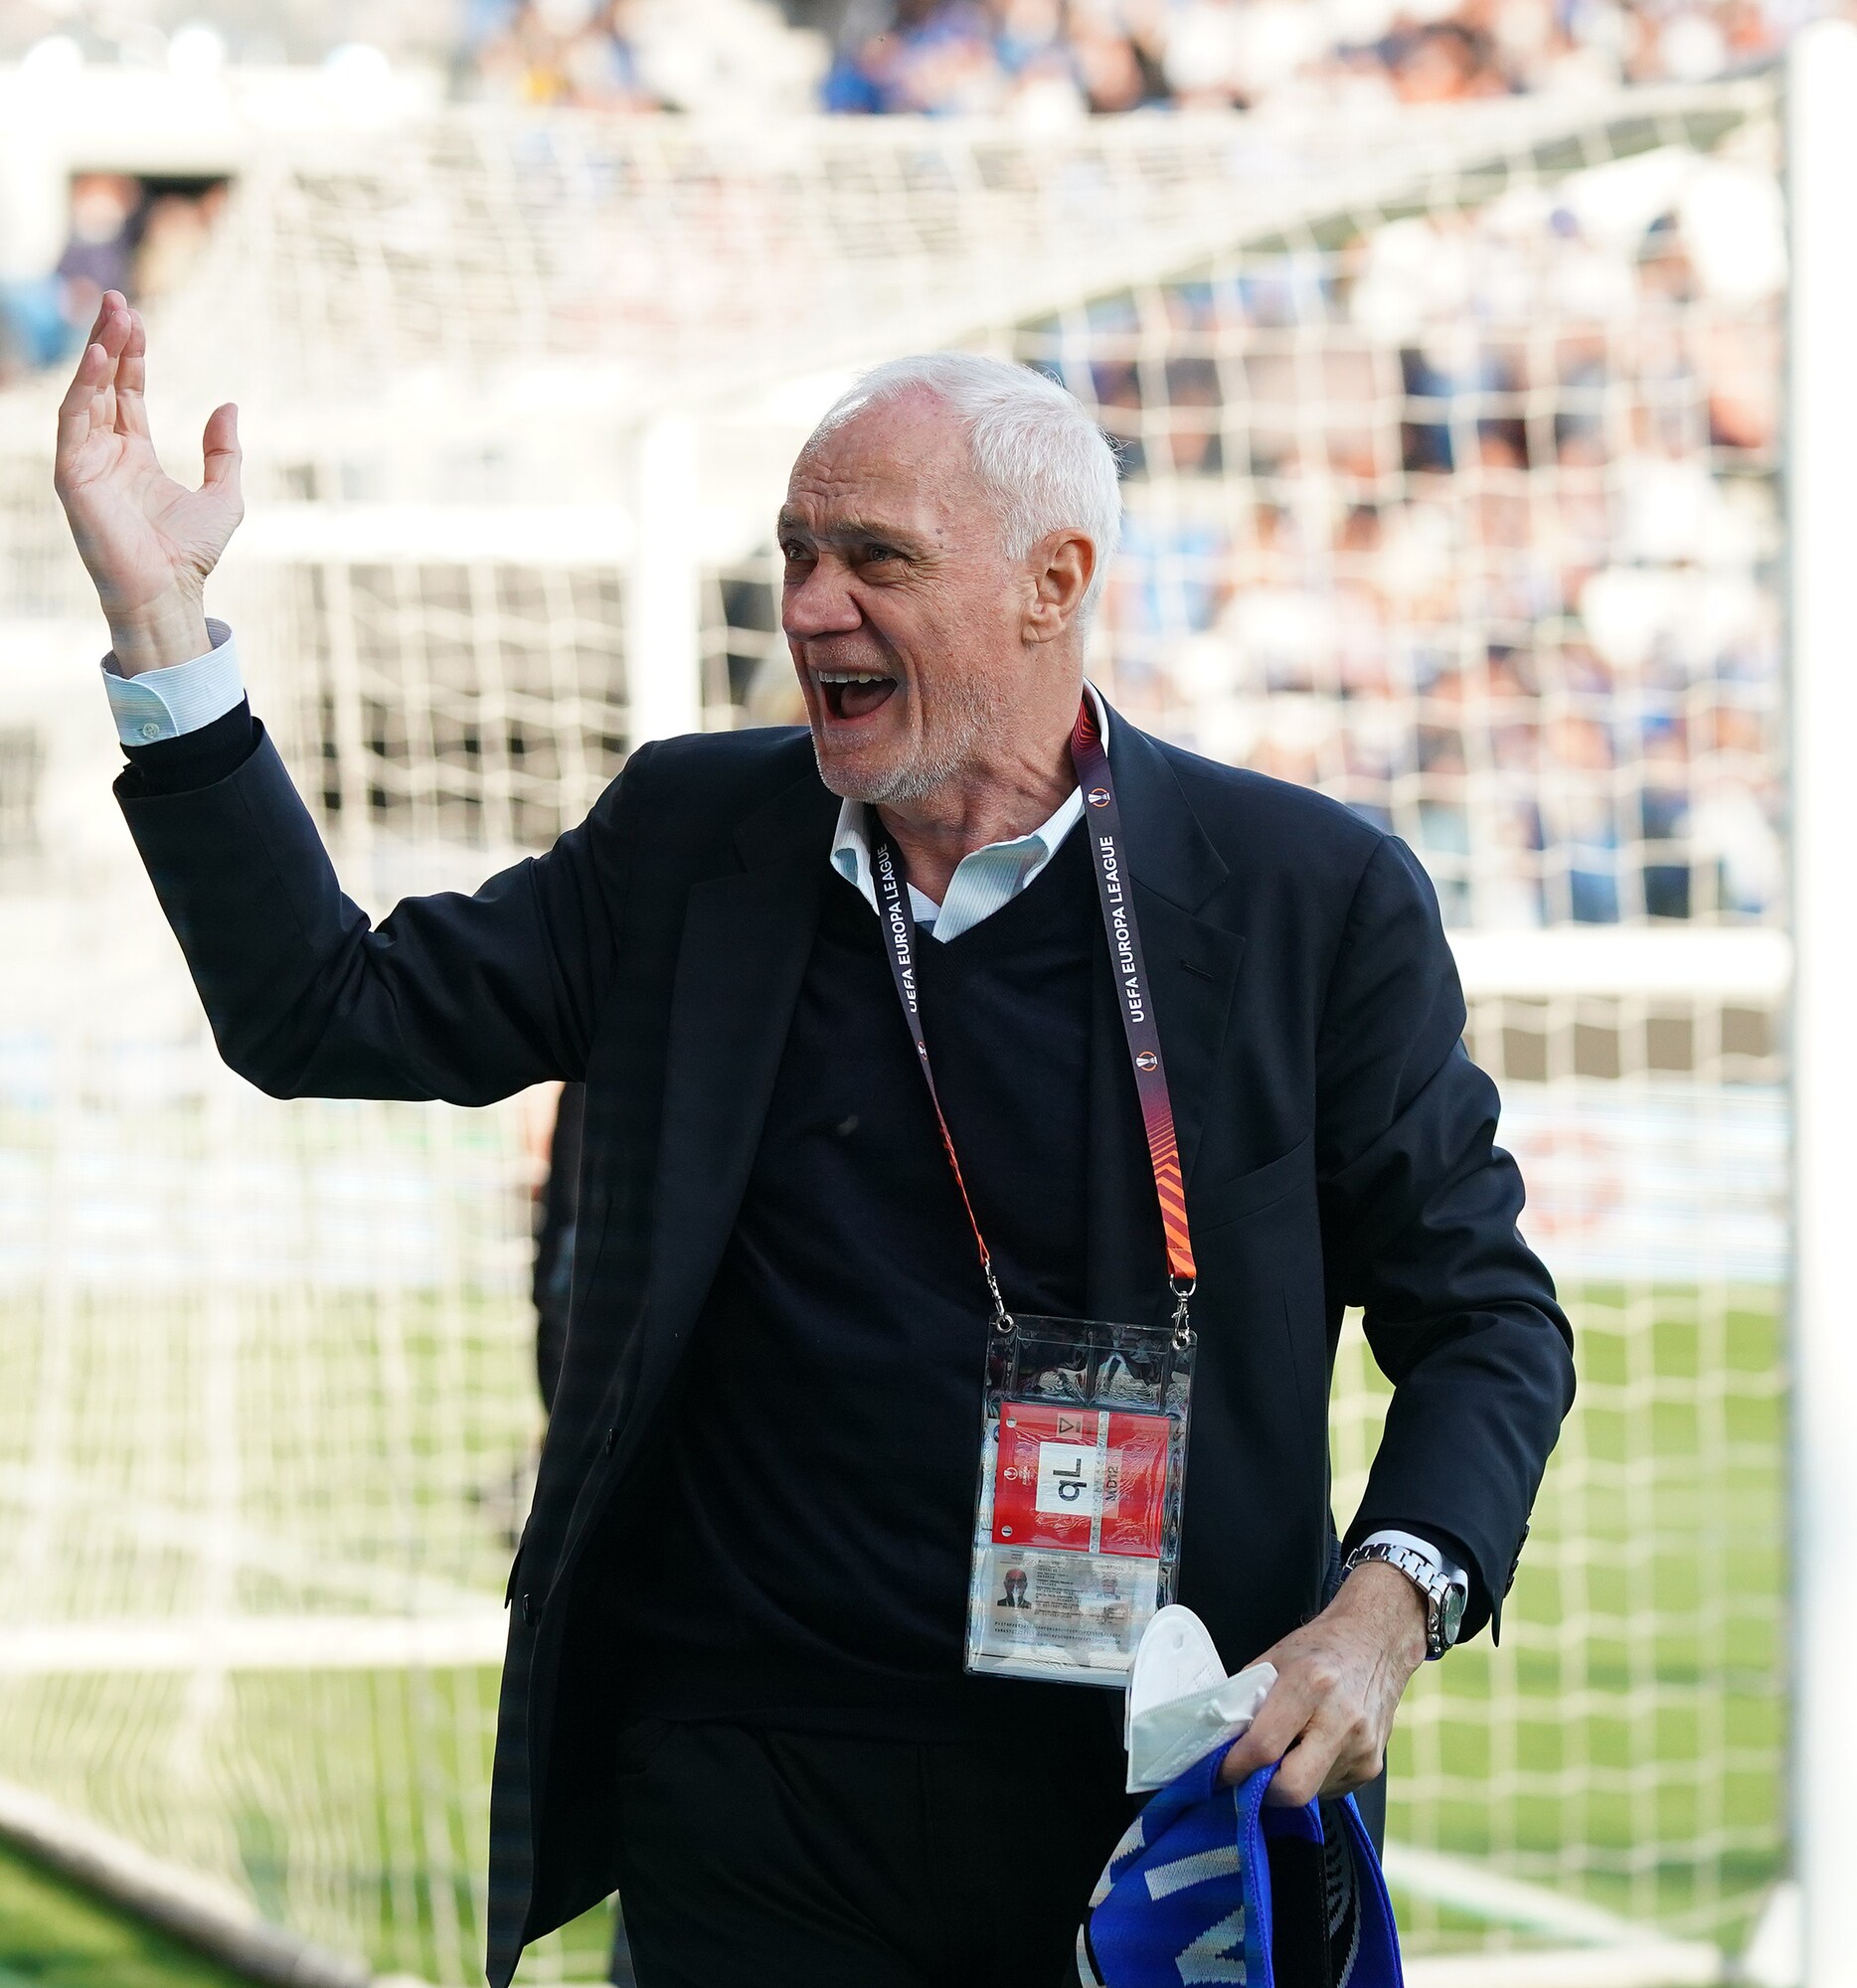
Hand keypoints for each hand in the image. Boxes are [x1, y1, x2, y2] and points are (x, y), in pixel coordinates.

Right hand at [52, 290, 242, 674]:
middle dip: (109, 342)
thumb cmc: (192, 554)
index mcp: (134, 456)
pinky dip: (84, 388)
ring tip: (113, 317)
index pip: (126, 393)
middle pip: (102, 385)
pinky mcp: (73, 476)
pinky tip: (100, 359)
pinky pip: (73, 421)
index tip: (138, 318)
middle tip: (119, 301)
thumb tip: (229, 405)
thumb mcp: (225, 495)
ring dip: (96, 354)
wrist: (171, 594)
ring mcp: (86, 463)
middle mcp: (105, 454)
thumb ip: (224, 451)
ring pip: (85, 395)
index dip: (132, 355)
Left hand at [1217, 1561, 1426, 1804]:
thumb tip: (1219, 1741)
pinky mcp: (1371, 1768)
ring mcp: (1362, 1749)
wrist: (1376, 1642)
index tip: (1220, 1772)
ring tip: (1287, 1749)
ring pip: (1310, 1793)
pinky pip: (1328, 1790)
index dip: (1235, 1766)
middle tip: (1249, 1775)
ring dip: (1288, 1782)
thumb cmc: (1320, 1648)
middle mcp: (1342, 1720)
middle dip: (1263, 1790)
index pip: (1264, 1745)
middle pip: (1293, 1788)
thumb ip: (1246, 1700)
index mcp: (1311, 1684)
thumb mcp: (1273, 1659)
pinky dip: (1311, 1778)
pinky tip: (1312, 1748)